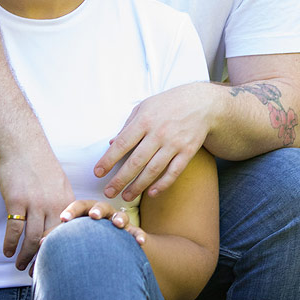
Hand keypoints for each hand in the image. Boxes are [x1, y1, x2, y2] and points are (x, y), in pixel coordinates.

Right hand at [0, 141, 75, 269]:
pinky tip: (7, 252)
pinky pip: (14, 228)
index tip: (58, 265)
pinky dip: (10, 243)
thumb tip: (65, 227)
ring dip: (25, 256)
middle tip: (38, 274)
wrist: (23, 145)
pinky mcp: (16, 200)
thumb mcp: (60, 184)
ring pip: (33, 238)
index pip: (69, 234)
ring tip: (20, 267)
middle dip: (45, 260)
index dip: (63, 253)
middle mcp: (54, 204)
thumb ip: (63, 205)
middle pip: (52, 241)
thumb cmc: (40, 165)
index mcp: (68, 202)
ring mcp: (35, 203)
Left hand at [58, 199, 146, 244]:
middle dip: (97, 210)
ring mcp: (119, 222)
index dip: (72, 211)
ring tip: (116, 224)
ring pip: (120, 216)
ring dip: (118, 218)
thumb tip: (40, 242)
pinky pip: (136, 232)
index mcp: (87, 211)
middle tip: (93, 215)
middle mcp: (104, 214)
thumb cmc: (88, 237)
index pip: (79, 206)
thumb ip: (59, 236)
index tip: (63, 219)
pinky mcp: (132, 232)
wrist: (114, 246)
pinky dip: (139, 235)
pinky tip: (140, 242)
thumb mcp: (74, 234)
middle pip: (100, 207)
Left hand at [93, 82, 214, 201]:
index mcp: (144, 120)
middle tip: (108, 192)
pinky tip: (151, 193)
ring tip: (126, 197)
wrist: (201, 103)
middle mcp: (158, 133)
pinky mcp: (188, 151)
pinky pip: (173, 172)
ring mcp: (174, 144)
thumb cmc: (168, 104)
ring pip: (153, 170)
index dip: (108, 160)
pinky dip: (162, 184)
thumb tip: (111, 143)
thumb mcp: (144, 107)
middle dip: (120, 179)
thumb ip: (128, 126)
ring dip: (138, 186)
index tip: (98, 173)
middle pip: (135, 161)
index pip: (122, 144)